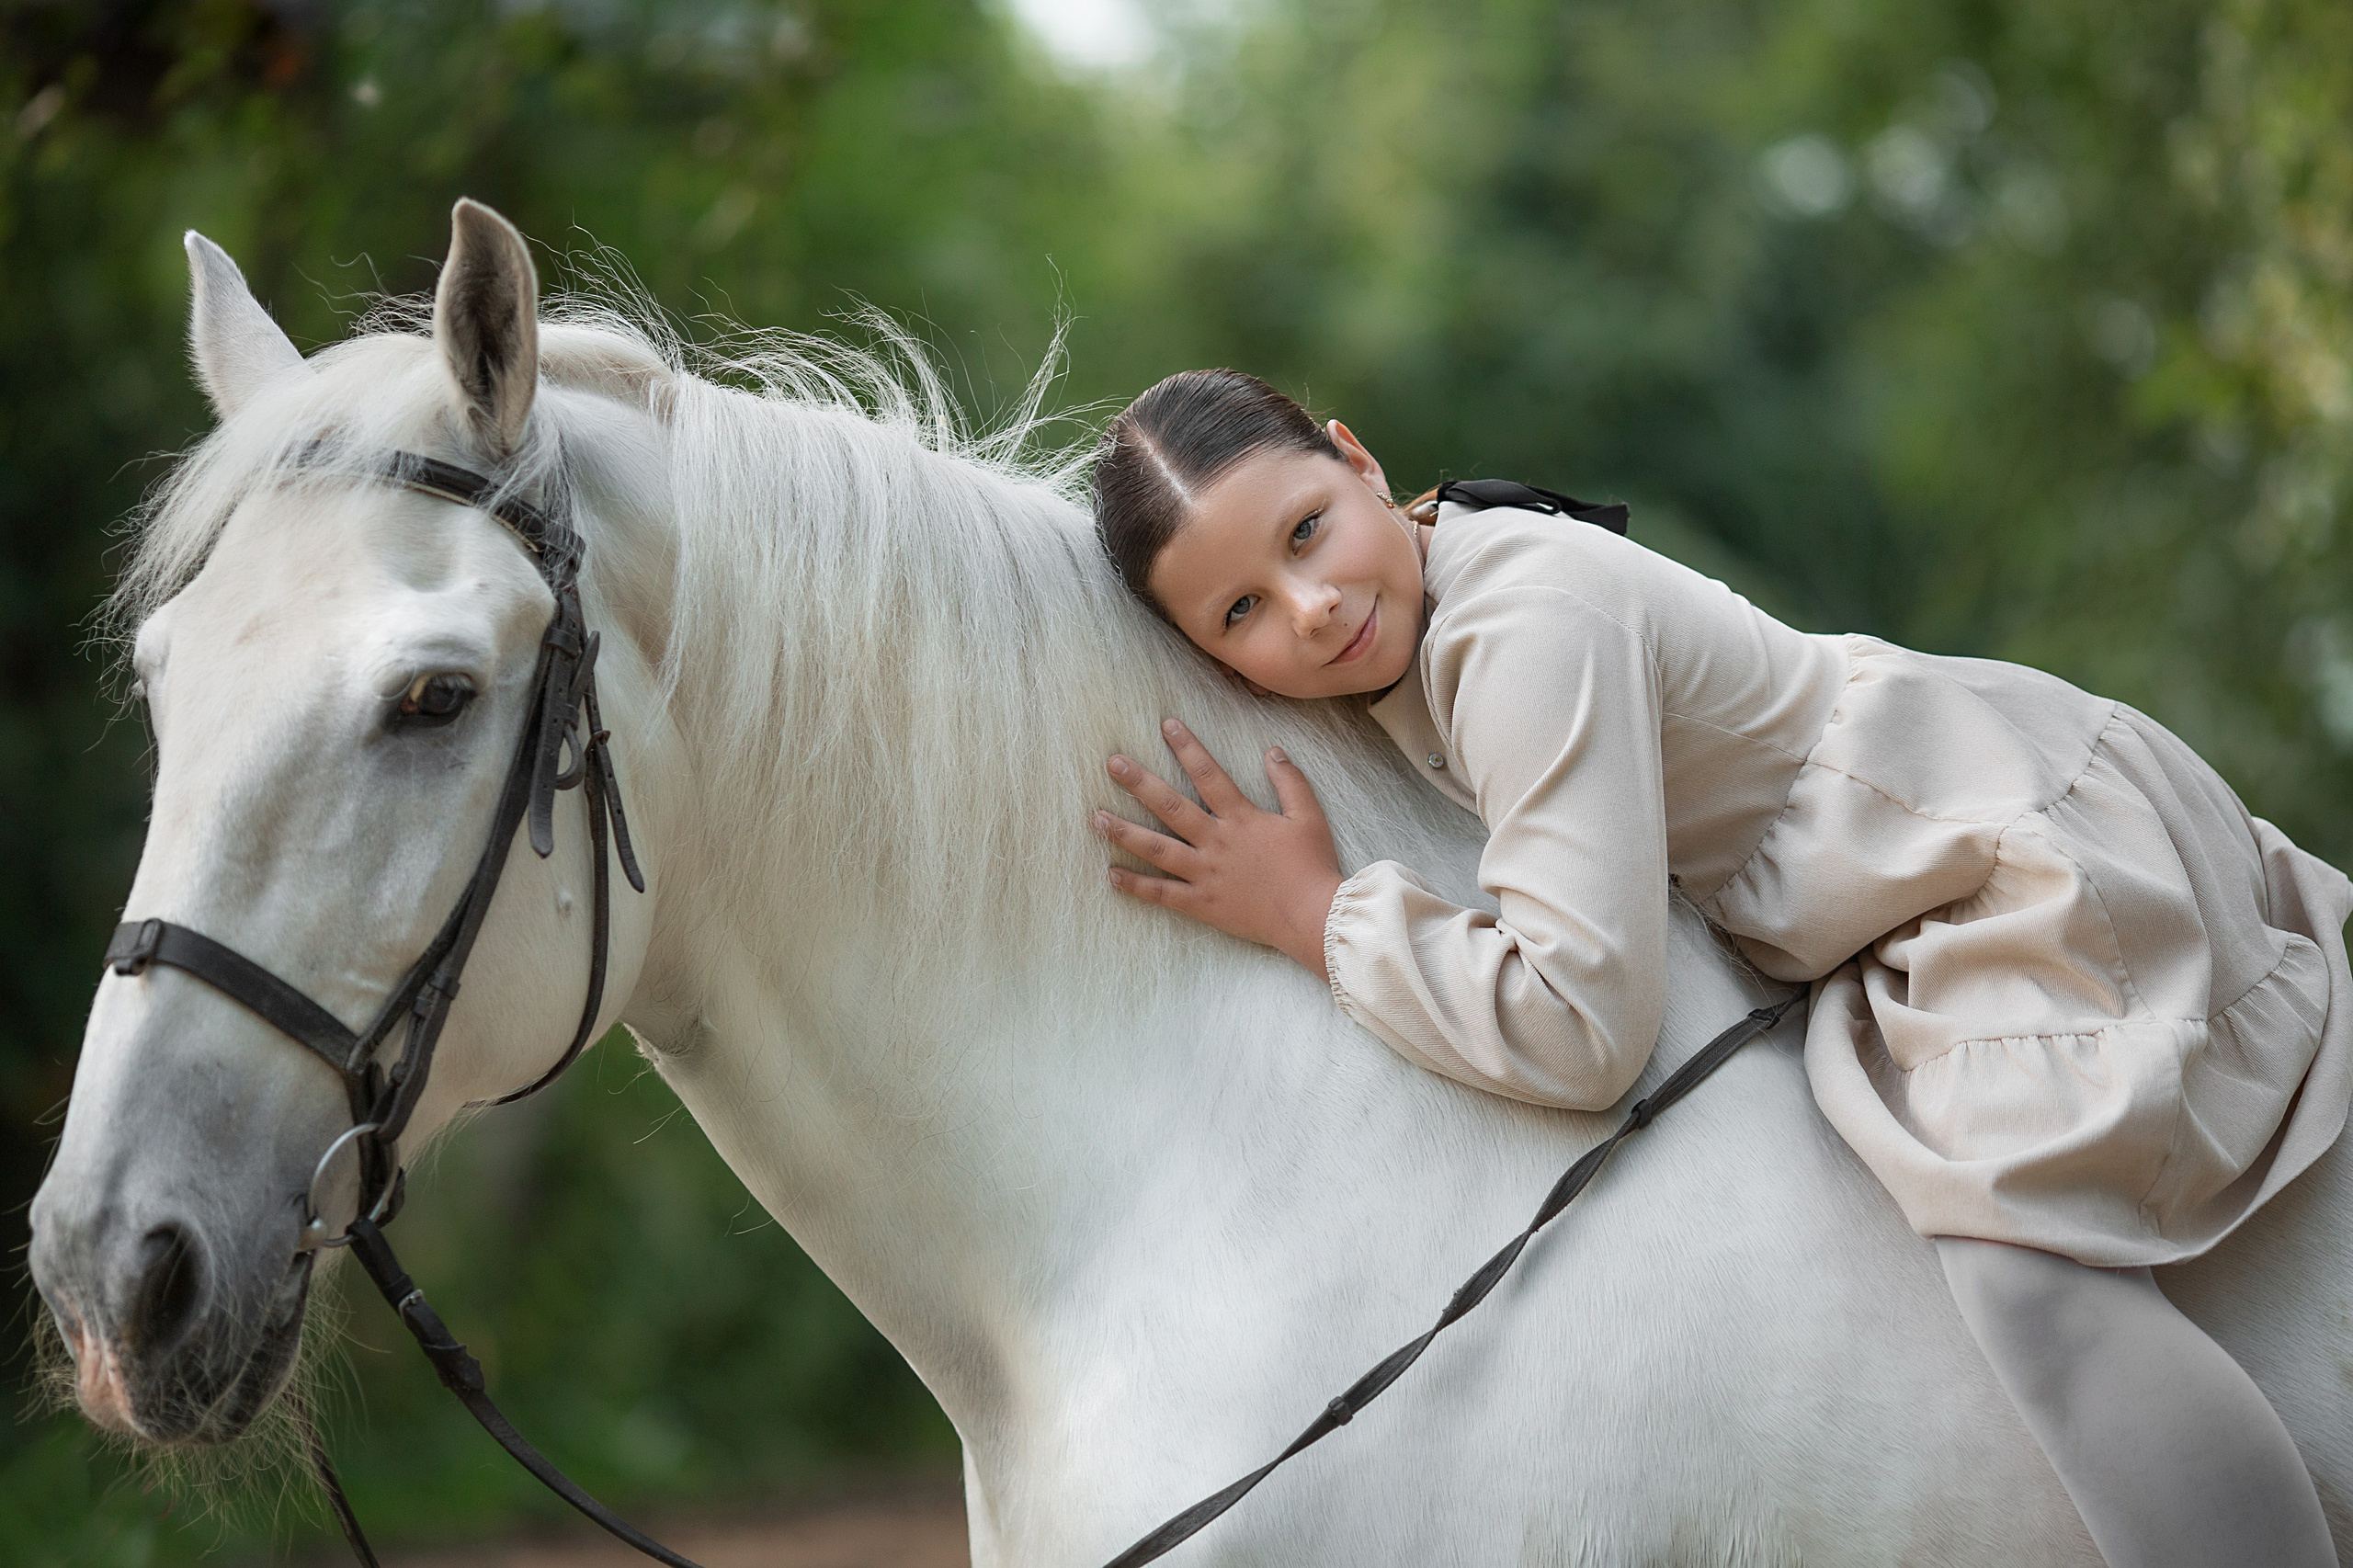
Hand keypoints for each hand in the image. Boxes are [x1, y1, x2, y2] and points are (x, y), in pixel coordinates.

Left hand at [1098, 718, 1344, 978]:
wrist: (1312, 918)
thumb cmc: (1313, 867)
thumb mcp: (1309, 817)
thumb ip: (1290, 782)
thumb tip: (1272, 751)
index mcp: (1241, 818)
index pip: (1208, 774)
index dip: (1187, 747)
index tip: (1165, 724)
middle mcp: (1216, 842)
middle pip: (1171, 807)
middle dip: (1140, 782)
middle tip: (1112, 763)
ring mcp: (1205, 874)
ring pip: (1157, 849)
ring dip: (1125, 832)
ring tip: (1096, 818)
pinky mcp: (1202, 904)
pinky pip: (1163, 894)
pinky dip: (1136, 886)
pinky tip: (1111, 874)